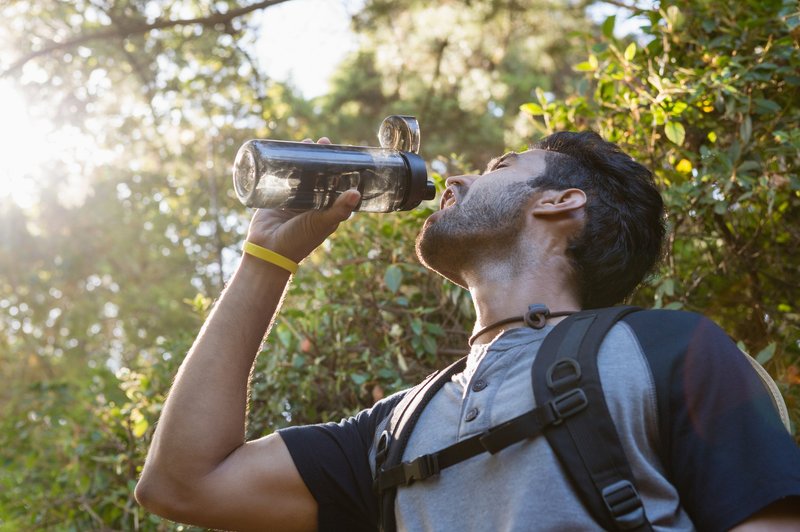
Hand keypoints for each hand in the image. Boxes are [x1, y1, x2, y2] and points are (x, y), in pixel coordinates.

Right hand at [245, 137, 360, 262]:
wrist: (268, 251)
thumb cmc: (299, 241)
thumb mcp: (321, 223)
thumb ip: (338, 210)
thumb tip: (357, 192)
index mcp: (328, 210)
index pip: (337, 185)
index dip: (340, 170)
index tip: (342, 153)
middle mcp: (313, 204)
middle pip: (320, 176)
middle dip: (322, 159)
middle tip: (323, 142)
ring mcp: (295, 200)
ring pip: (302, 174)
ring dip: (304, 159)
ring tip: (306, 142)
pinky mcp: (278, 198)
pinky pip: (284, 179)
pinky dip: (286, 166)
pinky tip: (286, 153)